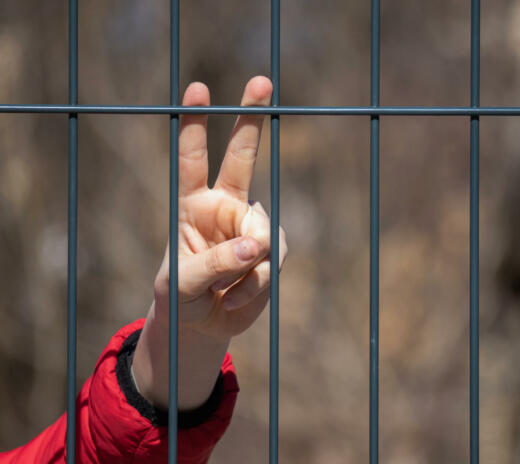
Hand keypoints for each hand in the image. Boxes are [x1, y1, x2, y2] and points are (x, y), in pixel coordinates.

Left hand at [153, 76, 287, 342]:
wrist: (204, 324)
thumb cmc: (181, 298)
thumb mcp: (181, 285)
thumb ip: (213, 264)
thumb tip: (257, 246)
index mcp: (192, 204)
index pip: (192, 159)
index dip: (195, 124)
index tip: (199, 89)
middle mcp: (225, 206)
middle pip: (242, 156)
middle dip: (250, 118)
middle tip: (262, 80)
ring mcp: (250, 227)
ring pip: (263, 233)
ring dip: (246, 269)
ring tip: (224, 292)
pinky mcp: (270, 251)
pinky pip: (273, 262)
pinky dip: (256, 286)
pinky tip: (237, 299)